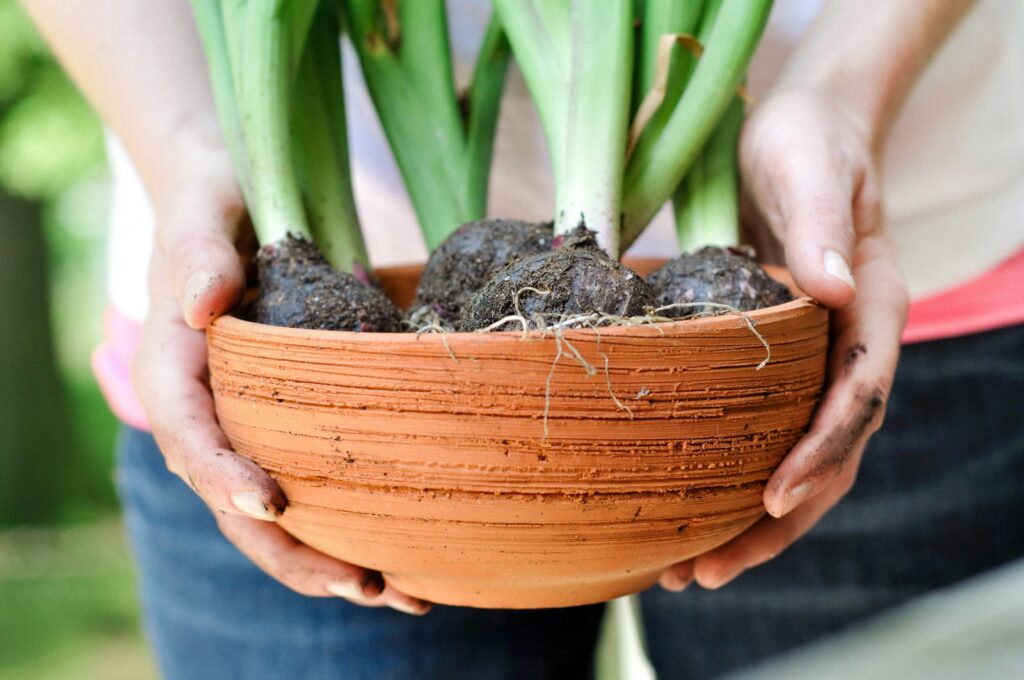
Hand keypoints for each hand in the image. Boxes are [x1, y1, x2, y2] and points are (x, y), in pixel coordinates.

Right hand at [131, 161, 429, 614]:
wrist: (229, 205)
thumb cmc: (215, 203)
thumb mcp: (202, 210)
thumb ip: (199, 252)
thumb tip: (203, 304)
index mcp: (175, 368)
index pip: (189, 434)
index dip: (223, 474)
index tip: (271, 504)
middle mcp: (204, 412)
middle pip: (232, 500)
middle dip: (293, 552)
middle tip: (365, 585)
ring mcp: (241, 427)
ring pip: (270, 514)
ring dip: (327, 559)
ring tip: (398, 593)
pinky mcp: (277, 428)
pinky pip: (303, 487)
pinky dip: (344, 525)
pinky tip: (400, 554)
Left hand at [660, 87, 908, 591]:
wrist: (795, 134)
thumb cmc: (804, 141)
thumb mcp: (808, 166)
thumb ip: (822, 223)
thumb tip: (838, 287)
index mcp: (873, 305)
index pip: (858, 393)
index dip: (821, 451)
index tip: (774, 497)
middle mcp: (851, 344)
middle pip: (831, 453)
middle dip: (778, 520)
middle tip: (710, 569)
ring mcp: (816, 360)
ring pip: (799, 459)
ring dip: (751, 522)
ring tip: (689, 570)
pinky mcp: (778, 363)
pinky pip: (764, 433)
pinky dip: (731, 477)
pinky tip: (684, 510)